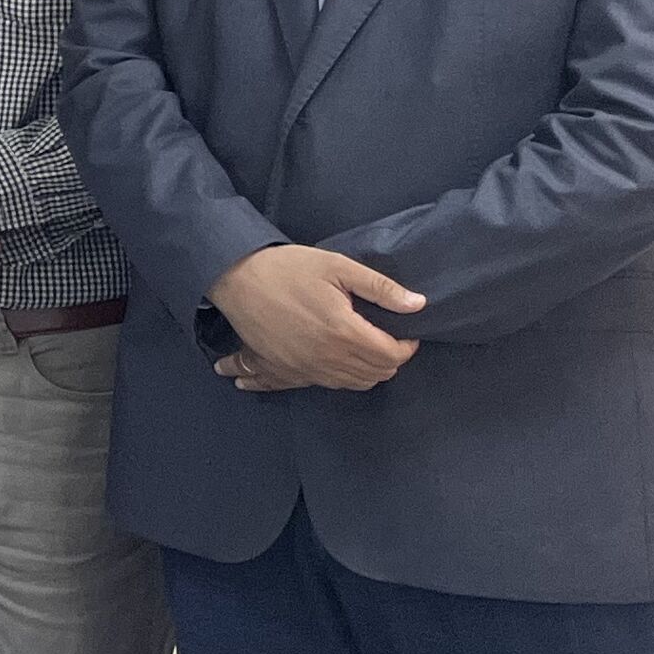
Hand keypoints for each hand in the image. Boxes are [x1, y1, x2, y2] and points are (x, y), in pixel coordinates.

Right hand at [207, 243, 423, 391]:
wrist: (235, 277)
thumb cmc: (287, 268)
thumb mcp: (337, 266)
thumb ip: (380, 287)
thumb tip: (418, 305)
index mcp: (345, 333)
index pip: (393, 356)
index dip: (407, 346)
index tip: (405, 332)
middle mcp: (328, 358)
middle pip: (376, 374)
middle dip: (389, 358)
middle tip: (385, 337)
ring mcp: (306, 369)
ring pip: (353, 384)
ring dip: (367, 370)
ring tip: (363, 348)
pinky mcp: (287, 371)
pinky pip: (320, 387)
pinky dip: (336, 381)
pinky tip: (333, 368)